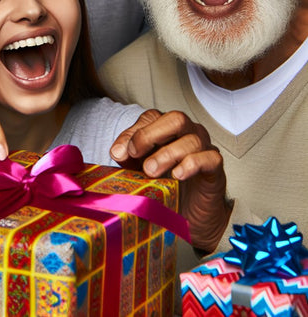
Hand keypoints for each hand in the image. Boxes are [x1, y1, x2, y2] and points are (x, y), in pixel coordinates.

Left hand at [110, 109, 231, 252]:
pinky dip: (192, 164)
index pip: (151, 117)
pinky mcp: (215, 169)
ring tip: (150, 171)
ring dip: (167, 154)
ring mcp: (204, 148)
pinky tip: (177, 175)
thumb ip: (128, 158)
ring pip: (191, 140)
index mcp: (167, 129)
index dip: (132, 132)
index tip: (118, 153)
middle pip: (175, 119)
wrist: (188, 216)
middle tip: (135, 155)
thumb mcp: (139, 170)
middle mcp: (188, 133)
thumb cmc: (164, 186)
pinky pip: (210, 158)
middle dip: (150, 135)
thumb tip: (117, 151)